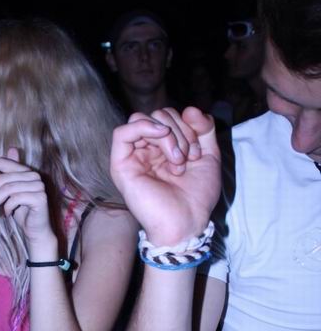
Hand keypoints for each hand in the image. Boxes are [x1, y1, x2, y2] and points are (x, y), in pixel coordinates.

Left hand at [0, 148, 55, 253]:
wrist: (36, 231)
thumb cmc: (21, 212)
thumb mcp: (10, 193)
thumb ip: (8, 176)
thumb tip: (11, 148)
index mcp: (25, 170)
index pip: (2, 162)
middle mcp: (33, 175)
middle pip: (1, 179)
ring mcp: (38, 185)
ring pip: (6, 189)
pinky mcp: (40, 197)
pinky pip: (15, 199)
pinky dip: (6, 208)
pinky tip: (6, 214)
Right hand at [110, 107, 220, 245]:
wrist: (187, 221)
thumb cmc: (196, 196)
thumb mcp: (208, 155)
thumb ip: (204, 129)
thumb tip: (189, 108)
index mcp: (164, 148)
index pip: (169, 116)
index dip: (187, 125)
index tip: (197, 152)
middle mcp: (146, 150)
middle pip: (157, 115)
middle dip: (179, 131)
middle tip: (187, 158)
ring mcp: (133, 157)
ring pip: (142, 120)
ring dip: (167, 134)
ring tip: (178, 160)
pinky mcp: (121, 166)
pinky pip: (122, 132)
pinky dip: (144, 127)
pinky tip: (162, 136)